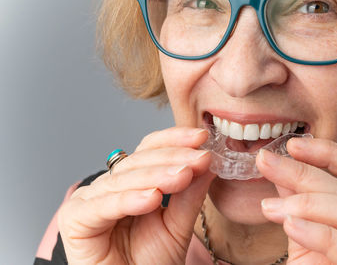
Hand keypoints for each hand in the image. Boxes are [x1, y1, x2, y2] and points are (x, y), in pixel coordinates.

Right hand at [58, 127, 214, 263]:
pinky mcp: (75, 219)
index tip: (202, 137)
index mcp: (131, 181)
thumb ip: (190, 194)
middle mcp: (109, 185)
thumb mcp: (178, 224)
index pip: (150, 149)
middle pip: (138, 160)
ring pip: (124, 179)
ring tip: (183, 176)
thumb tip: (208, 162)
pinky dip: (128, 200)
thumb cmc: (151, 262)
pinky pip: (104, 205)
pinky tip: (152, 198)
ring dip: (156, 176)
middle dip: (172, 158)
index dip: (174, 140)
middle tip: (199, 159)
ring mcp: (89, 200)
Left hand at [256, 138, 336, 264]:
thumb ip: (302, 207)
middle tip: (266, 162)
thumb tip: (282, 172)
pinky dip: (322, 234)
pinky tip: (291, 224)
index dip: (329, 153)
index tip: (292, 145)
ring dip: (308, 203)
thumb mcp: (311, 240)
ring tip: (270, 206)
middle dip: (305, 172)